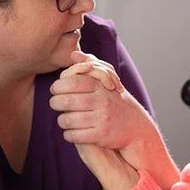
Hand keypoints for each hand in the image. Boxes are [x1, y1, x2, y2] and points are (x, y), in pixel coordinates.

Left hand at [53, 51, 180, 189]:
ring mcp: (102, 119)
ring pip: (68, 119)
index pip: (73, 82)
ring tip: (64, 119)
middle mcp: (102, 101)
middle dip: (55, 103)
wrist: (135, 126)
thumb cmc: (114, 101)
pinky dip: (68, 134)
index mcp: (101, 87)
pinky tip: (71, 131)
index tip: (55, 89)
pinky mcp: (101, 135)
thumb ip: (89, 65)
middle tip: (55, 104)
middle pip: (67, 101)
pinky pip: (74, 136)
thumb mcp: (106, 81)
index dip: (59, 86)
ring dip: (61, 120)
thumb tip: (74, 54)